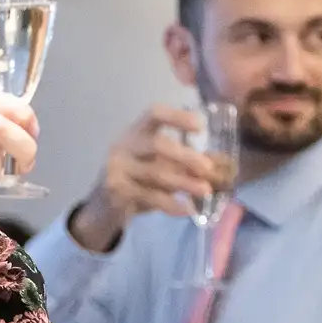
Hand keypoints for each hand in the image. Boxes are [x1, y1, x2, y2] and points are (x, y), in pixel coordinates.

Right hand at [68, 104, 219, 251]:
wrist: (104, 204)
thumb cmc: (138, 177)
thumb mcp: (157, 162)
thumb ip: (181, 161)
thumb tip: (217, 165)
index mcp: (136, 131)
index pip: (154, 114)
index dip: (177, 117)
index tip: (200, 127)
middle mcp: (124, 145)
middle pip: (156, 145)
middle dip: (185, 156)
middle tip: (207, 168)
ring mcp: (118, 168)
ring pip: (155, 173)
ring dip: (184, 183)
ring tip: (205, 191)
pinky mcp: (117, 190)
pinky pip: (150, 196)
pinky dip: (171, 204)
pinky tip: (187, 209)